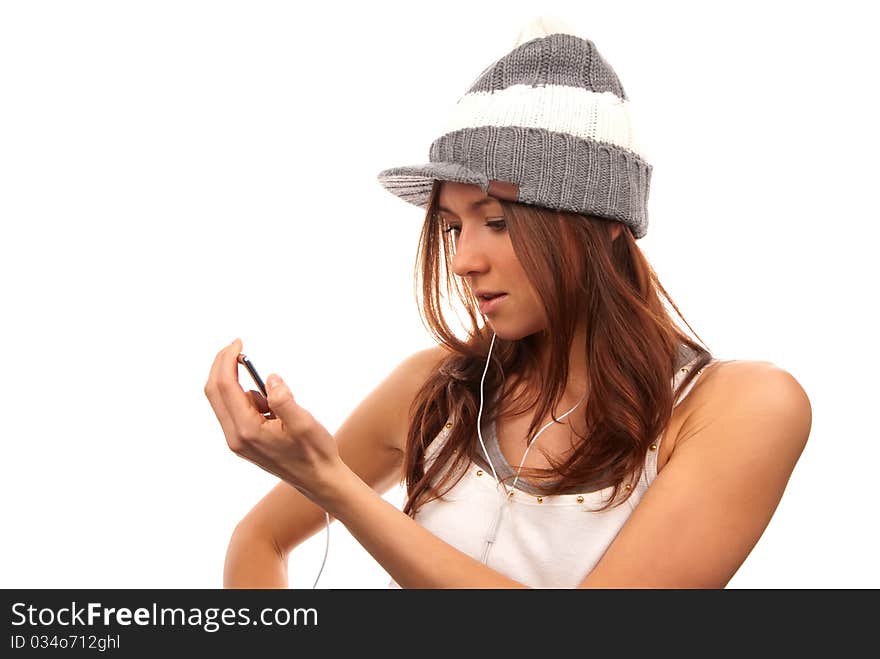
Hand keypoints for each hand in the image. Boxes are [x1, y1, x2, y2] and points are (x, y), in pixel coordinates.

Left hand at [204, 338, 342, 503]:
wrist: (318, 480)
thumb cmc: (315, 452)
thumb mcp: (304, 423)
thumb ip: (284, 399)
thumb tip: (270, 378)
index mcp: (247, 430)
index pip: (225, 387)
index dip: (228, 360)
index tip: (238, 343)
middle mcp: (236, 437)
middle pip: (215, 392)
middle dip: (222, 366)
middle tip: (237, 347)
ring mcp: (237, 441)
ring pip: (224, 401)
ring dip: (240, 385)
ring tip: (276, 400)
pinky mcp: (243, 441)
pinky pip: (236, 411)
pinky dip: (249, 399)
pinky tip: (273, 410)